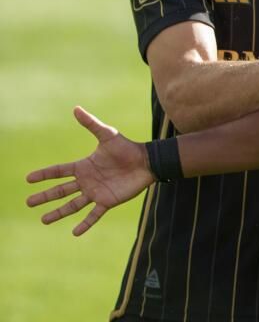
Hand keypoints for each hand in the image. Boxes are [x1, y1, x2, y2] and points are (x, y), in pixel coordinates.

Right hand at [26, 107, 154, 235]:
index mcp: (84, 166)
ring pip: (72, 205)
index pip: (59, 171)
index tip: (29, 178)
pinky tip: (75, 232)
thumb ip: (91, 124)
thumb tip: (76, 108)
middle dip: (45, 196)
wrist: (147, 161)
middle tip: (29, 202)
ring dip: (58, 213)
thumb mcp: (108, 135)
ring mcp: (96, 192)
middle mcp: (87, 180)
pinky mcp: (108, 201)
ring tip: (43, 220)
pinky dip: (85, 224)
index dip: (44, 174)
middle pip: (61, 190)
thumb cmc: (127, 147)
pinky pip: (94, 215)